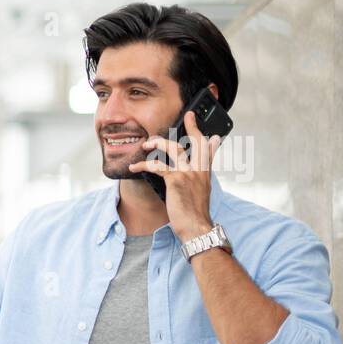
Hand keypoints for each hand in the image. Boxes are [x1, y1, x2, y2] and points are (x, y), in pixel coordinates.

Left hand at [129, 109, 222, 240]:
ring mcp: (188, 174)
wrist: (196, 228)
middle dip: (191, 126)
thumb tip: (203, 173)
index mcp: (205, 173)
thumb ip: (202, 178)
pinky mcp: (176, 180)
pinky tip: (134, 167)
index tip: (208, 130)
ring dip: (158, 143)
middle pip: (196, 142)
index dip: (207, 138)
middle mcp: (199, 170)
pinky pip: (158, 166)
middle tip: (187, 115)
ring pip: (174, 149)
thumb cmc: (195, 214)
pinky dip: (144, 165)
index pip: (208, 150)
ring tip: (146, 144)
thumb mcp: (202, 193)